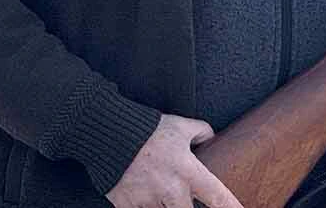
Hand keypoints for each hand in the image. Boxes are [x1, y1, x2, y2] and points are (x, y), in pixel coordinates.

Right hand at [106, 114, 242, 207]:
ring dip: (163, 203)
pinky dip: (140, 203)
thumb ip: (201, 131)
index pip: (217, 197)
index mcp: (188, 171)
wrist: (108, 134)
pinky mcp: (126, 205)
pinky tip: (138, 188)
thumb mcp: (180, 125)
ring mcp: (147, 200)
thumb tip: (211, 138)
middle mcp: (170, 190)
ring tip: (156, 183)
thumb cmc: (147, 129)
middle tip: (180, 193)